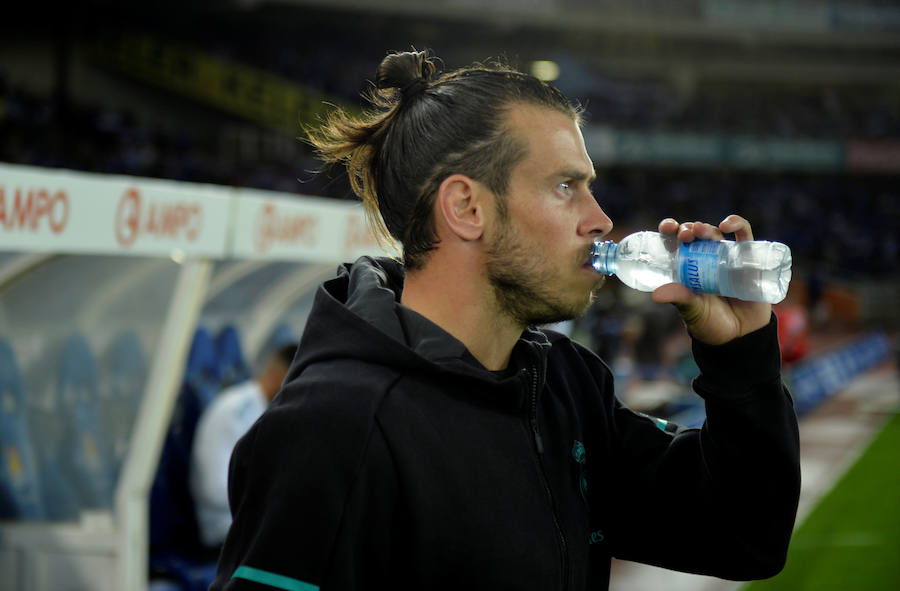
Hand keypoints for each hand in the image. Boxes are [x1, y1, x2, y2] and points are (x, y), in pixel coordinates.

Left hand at [652, 215, 771, 344]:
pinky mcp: (747, 258)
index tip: (666, 228)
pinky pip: (744, 236)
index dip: (670, 229)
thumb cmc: (710, 323)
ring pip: (715, 233)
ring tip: (699, 230)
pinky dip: (737, 224)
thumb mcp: (691, 310)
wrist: (740, 336)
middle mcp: (704, 258)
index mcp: (686, 267)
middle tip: (684, 235)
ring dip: (707, 228)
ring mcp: (725, 257)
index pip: (676, 242)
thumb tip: (656, 294)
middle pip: (695, 234)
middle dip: (688, 229)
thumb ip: (679, 299)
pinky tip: (728, 225)